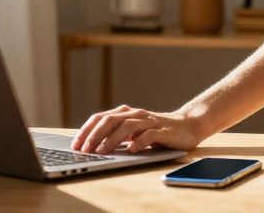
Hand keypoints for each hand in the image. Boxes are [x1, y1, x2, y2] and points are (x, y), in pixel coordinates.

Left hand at [72, 104, 205, 154]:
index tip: (76, 144)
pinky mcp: (162, 130)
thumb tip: (93, 146)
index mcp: (125, 113)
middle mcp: (135, 114)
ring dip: (112, 139)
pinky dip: (138, 142)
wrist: (187, 126)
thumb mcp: (134, 132)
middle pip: (110, 120)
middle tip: (85, 149)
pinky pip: (148, 135)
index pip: (100, 118)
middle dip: (95, 135)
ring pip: (126, 127)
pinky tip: (131, 150)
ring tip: (102, 151)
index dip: (86, 130)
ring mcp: (149, 121)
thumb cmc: (156, 131)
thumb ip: (117, 134)